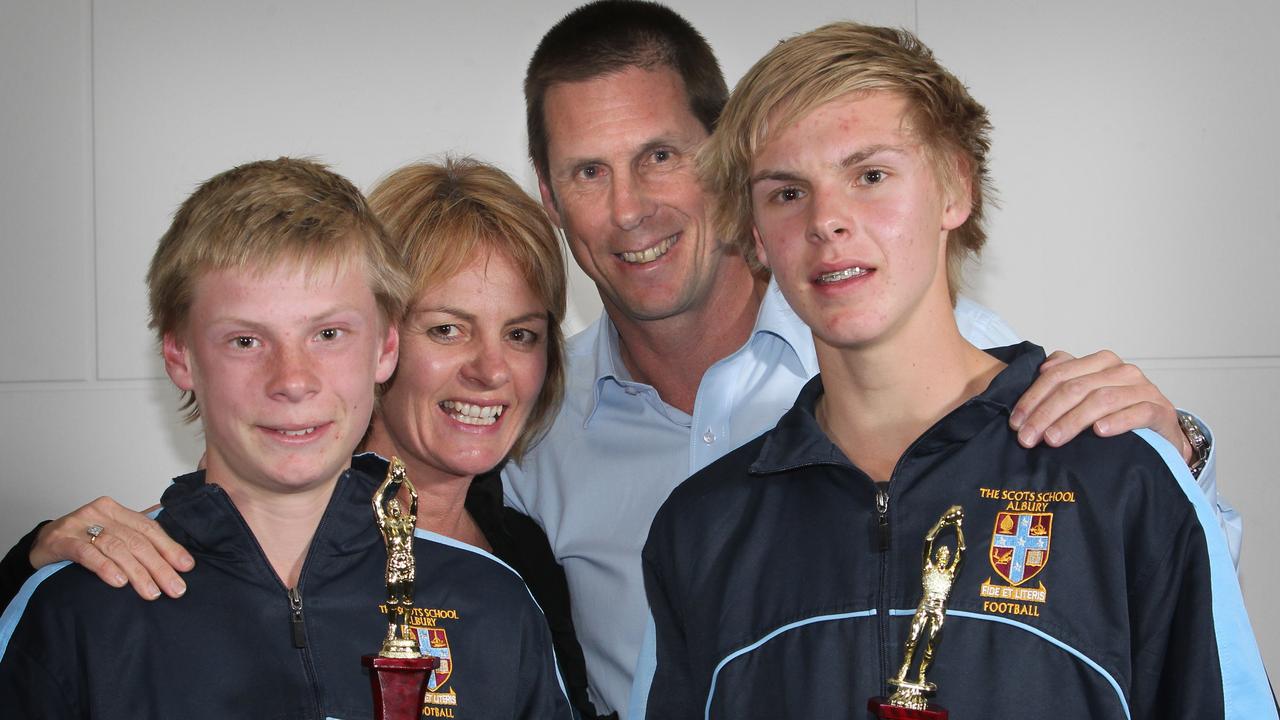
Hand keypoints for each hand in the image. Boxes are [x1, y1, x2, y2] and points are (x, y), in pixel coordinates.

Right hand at [29, 497, 193, 599]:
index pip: (149, 529)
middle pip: (136, 541)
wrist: (39, 545)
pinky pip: (88, 553)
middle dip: (159, 566)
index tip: (186, 567)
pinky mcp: (61, 540)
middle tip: (174, 588)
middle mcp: (99, 512)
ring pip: (116, 548)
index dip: (169, 548)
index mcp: (115, 510)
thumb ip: (136, 539)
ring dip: (137, 572)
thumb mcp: (110, 535)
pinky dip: (106, 568)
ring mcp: (79, 525)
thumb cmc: (80, 541)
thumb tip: (176, 555)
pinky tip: (119, 582)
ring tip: (151, 592)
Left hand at [1009, 350, 1191, 462]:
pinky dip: (1117, 421)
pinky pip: (1138, 412)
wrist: (1161, 434)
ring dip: (1073, 421)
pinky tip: (1099, 432)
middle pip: (1076, 388)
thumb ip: (1066, 377)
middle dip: (1046, 414)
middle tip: (1028, 438)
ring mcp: (1143, 389)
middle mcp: (1122, 371)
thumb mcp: (1089, 394)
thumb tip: (1042, 368)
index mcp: (1100, 362)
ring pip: (1102, 399)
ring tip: (1052, 439)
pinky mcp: (1160, 410)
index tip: (1016, 423)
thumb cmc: (1119, 413)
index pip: (1058, 374)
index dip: (1033, 398)